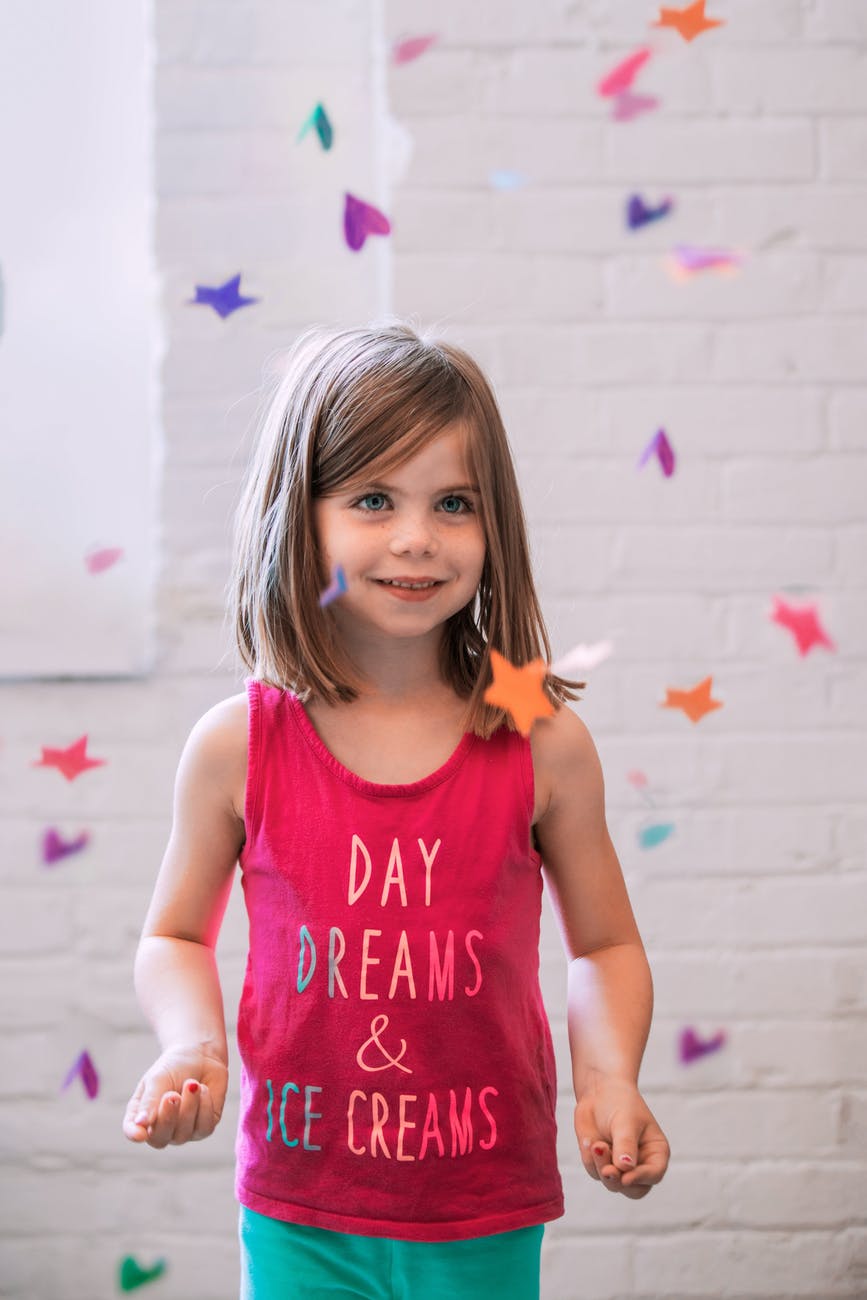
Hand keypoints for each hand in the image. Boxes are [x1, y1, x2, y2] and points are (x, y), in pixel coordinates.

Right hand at [122, 1046, 227, 1148]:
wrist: (203, 1055)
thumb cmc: (175, 1067)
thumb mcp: (158, 1079)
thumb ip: (149, 1102)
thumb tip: (140, 1124)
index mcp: (142, 1114)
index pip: (132, 1132)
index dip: (134, 1134)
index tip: (141, 1133)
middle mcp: (161, 1128)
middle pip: (159, 1139)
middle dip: (167, 1117)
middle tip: (173, 1095)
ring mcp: (182, 1131)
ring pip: (183, 1134)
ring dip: (189, 1107)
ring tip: (192, 1083)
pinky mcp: (204, 1128)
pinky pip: (204, 1128)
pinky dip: (205, 1107)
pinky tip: (204, 1089)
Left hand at [574, 1076, 669, 1198]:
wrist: (598, 1091)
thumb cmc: (620, 1102)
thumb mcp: (625, 1121)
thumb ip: (625, 1144)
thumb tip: (625, 1168)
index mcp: (656, 1152)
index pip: (654, 1175)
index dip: (641, 1178)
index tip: (625, 1177)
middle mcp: (640, 1164)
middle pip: (633, 1189)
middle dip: (618, 1181)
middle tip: (607, 1170)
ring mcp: (619, 1167)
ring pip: (611, 1183)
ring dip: (601, 1167)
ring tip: (596, 1145)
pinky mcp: (601, 1164)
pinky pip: (594, 1171)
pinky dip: (590, 1159)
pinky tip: (589, 1140)